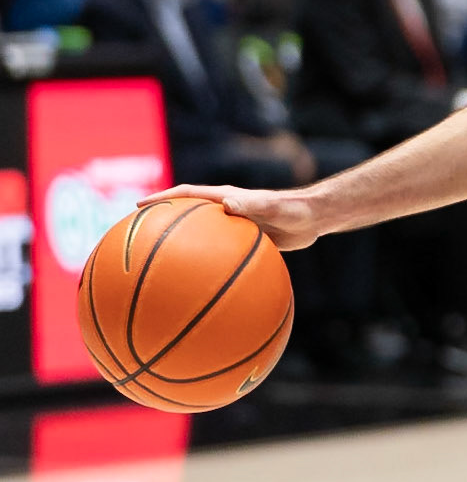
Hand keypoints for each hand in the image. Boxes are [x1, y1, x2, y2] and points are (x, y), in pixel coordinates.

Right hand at [142, 185, 323, 250]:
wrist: (313, 219)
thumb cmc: (294, 209)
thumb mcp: (273, 207)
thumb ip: (253, 205)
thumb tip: (229, 206)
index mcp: (225, 198)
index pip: (186, 194)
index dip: (162, 199)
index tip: (138, 206)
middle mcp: (224, 211)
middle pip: (186, 216)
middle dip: (162, 222)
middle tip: (138, 235)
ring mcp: (231, 226)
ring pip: (199, 236)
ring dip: (180, 246)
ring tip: (157, 265)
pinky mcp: (242, 241)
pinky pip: (216, 254)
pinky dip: (205, 265)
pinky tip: (198, 287)